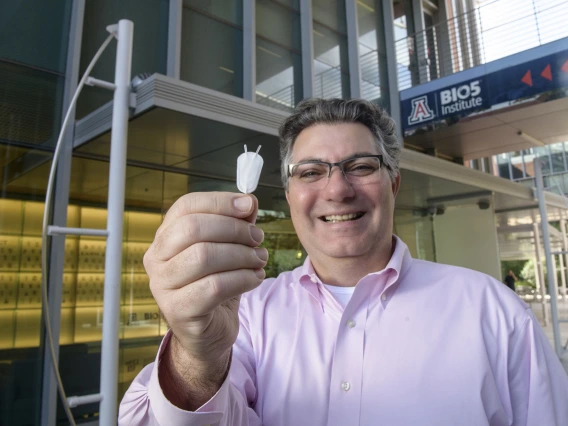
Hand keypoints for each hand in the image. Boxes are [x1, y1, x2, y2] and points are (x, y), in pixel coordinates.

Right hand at [144, 192, 266, 364]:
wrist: (208, 332)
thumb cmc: (214, 286)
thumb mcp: (227, 249)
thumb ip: (235, 224)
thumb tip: (248, 201)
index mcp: (165, 237)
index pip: (186, 206)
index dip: (219, 201)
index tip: (248, 206)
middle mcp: (156, 259)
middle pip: (193, 228)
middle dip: (233, 229)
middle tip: (257, 238)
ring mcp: (163, 286)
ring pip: (204, 256)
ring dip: (241, 255)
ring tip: (259, 260)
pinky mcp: (178, 310)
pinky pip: (214, 287)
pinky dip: (242, 279)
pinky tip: (255, 278)